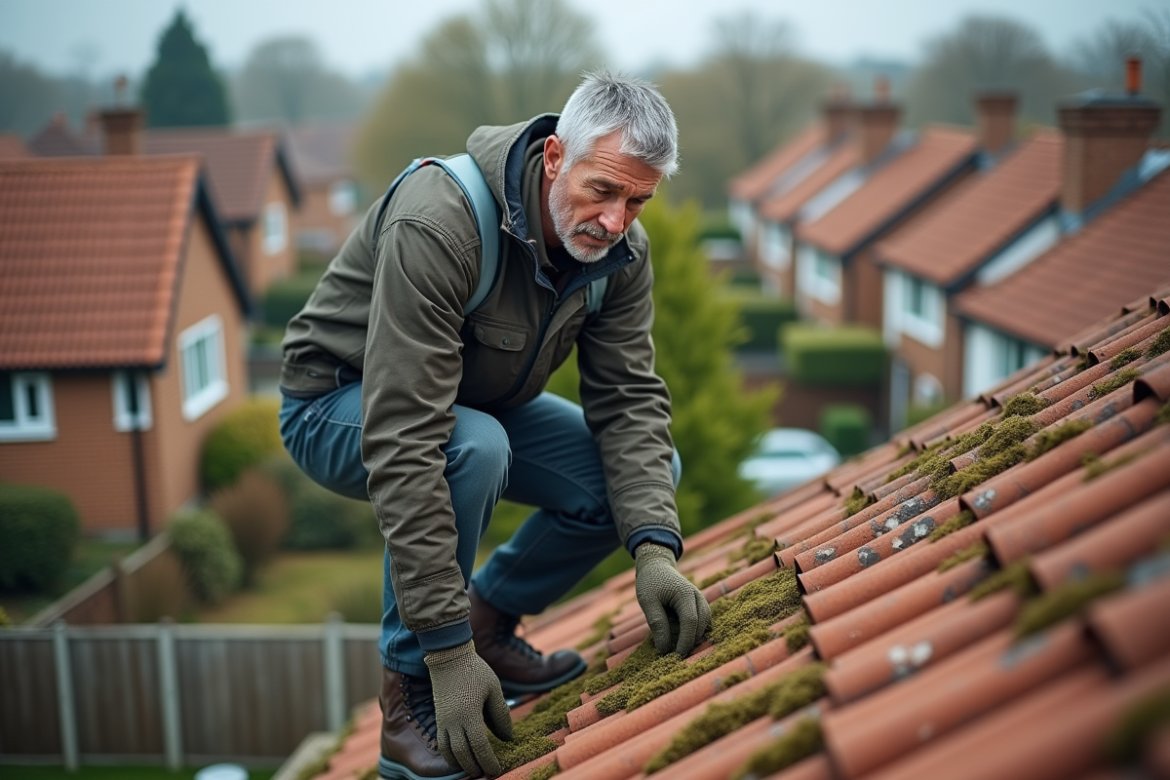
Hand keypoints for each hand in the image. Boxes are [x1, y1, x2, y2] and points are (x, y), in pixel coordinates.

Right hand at [425, 639, 512, 776]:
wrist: (449, 657)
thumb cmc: (475, 671)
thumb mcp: (494, 689)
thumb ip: (501, 715)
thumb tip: (507, 738)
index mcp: (469, 715)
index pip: (480, 747)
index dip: (489, 761)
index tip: (497, 769)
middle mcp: (453, 722)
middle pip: (463, 754)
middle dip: (475, 767)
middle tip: (486, 774)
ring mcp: (443, 721)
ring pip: (450, 752)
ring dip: (462, 764)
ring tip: (474, 769)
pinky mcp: (439, 719)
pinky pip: (441, 744)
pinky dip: (449, 755)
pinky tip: (459, 758)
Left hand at [634, 543, 711, 655]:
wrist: (656, 566)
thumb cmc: (650, 582)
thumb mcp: (647, 601)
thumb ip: (657, 623)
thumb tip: (664, 649)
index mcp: (685, 594)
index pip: (690, 621)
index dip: (685, 640)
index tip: (676, 656)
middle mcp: (697, 596)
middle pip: (701, 624)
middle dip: (691, 642)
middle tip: (677, 658)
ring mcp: (700, 599)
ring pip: (705, 623)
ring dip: (695, 637)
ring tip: (680, 649)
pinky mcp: (698, 604)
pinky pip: (702, 620)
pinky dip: (695, 631)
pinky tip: (682, 639)